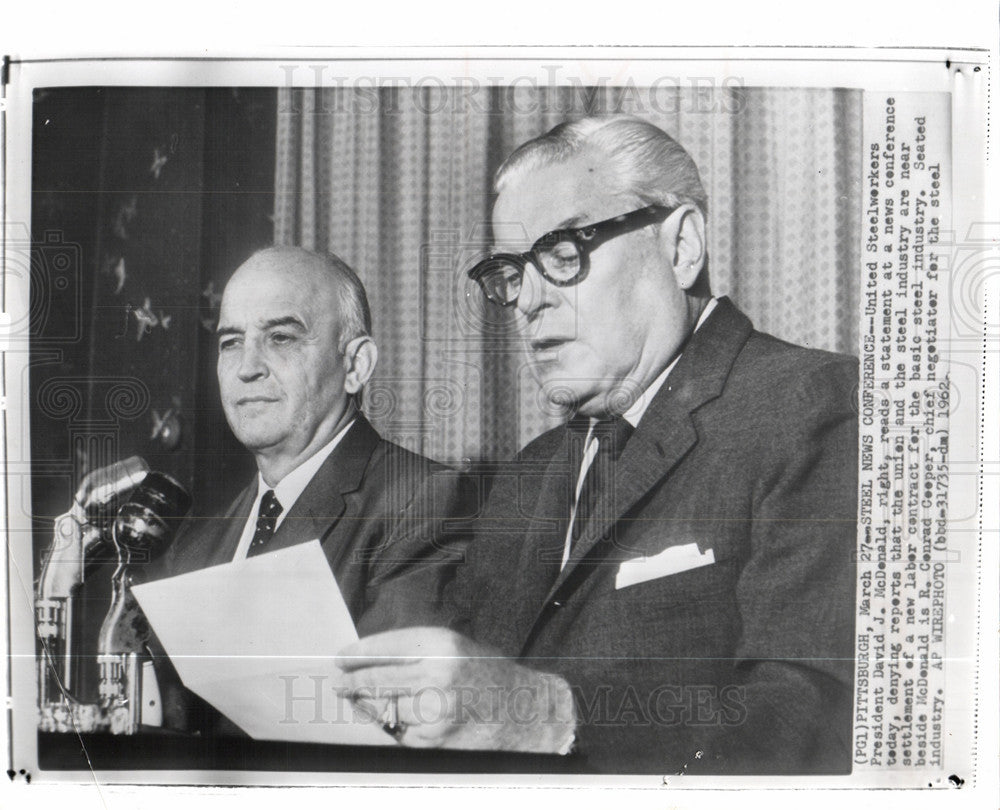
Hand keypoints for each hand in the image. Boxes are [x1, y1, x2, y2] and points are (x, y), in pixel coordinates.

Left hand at [335, 626, 575, 752]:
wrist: (526, 712)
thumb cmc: (488, 675)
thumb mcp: (457, 647)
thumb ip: (417, 651)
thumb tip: (368, 659)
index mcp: (441, 644)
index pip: (384, 648)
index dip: (357, 654)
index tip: (341, 659)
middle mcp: (437, 675)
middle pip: (376, 679)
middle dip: (352, 682)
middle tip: (338, 683)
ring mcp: (435, 711)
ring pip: (383, 709)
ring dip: (369, 706)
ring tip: (360, 700)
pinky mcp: (435, 740)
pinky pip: (399, 733)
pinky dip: (392, 727)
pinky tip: (392, 719)